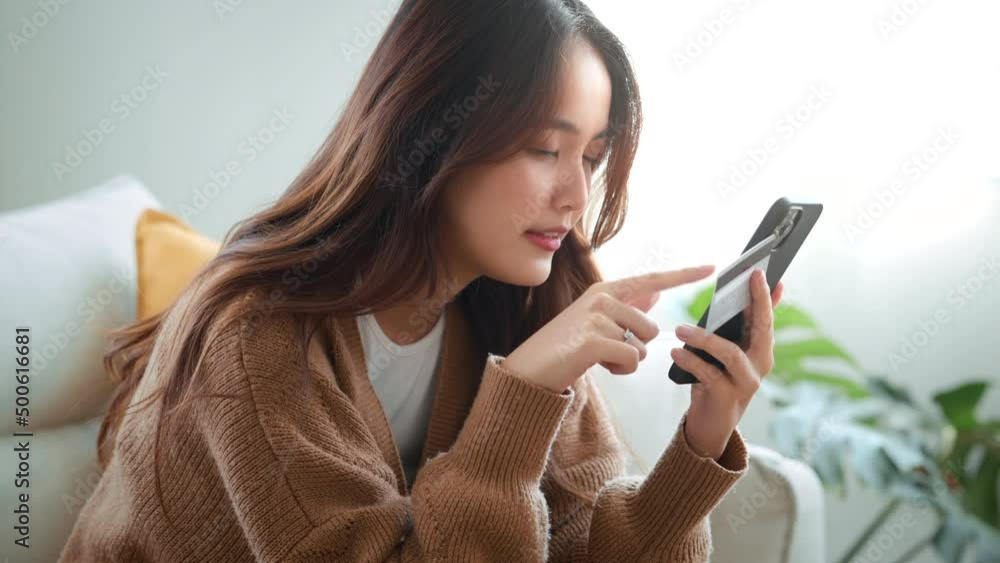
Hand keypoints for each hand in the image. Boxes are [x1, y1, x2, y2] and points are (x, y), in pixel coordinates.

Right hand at [503, 265, 716, 393]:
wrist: (529, 370)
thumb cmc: (564, 348)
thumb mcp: (595, 322)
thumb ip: (627, 308)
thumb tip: (656, 291)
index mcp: (604, 291)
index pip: (651, 279)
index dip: (682, 275)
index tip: (711, 267)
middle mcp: (601, 298)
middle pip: (650, 327)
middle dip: (636, 348)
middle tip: (607, 352)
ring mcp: (597, 317)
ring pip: (642, 346)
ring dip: (627, 360)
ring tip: (599, 359)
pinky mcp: (594, 340)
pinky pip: (631, 360)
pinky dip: (620, 371)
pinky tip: (598, 367)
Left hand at [670, 270, 784, 459]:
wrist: (711, 425)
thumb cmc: (715, 380)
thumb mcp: (725, 353)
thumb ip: (730, 329)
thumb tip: (730, 296)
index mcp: (761, 349)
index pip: (766, 318)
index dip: (766, 296)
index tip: (760, 272)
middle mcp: (761, 364)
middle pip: (761, 329)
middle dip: (755, 303)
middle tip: (745, 280)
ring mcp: (747, 382)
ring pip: (730, 353)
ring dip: (703, 338)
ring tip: (680, 329)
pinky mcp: (727, 396)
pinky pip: (709, 373)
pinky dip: (691, 360)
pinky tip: (675, 351)